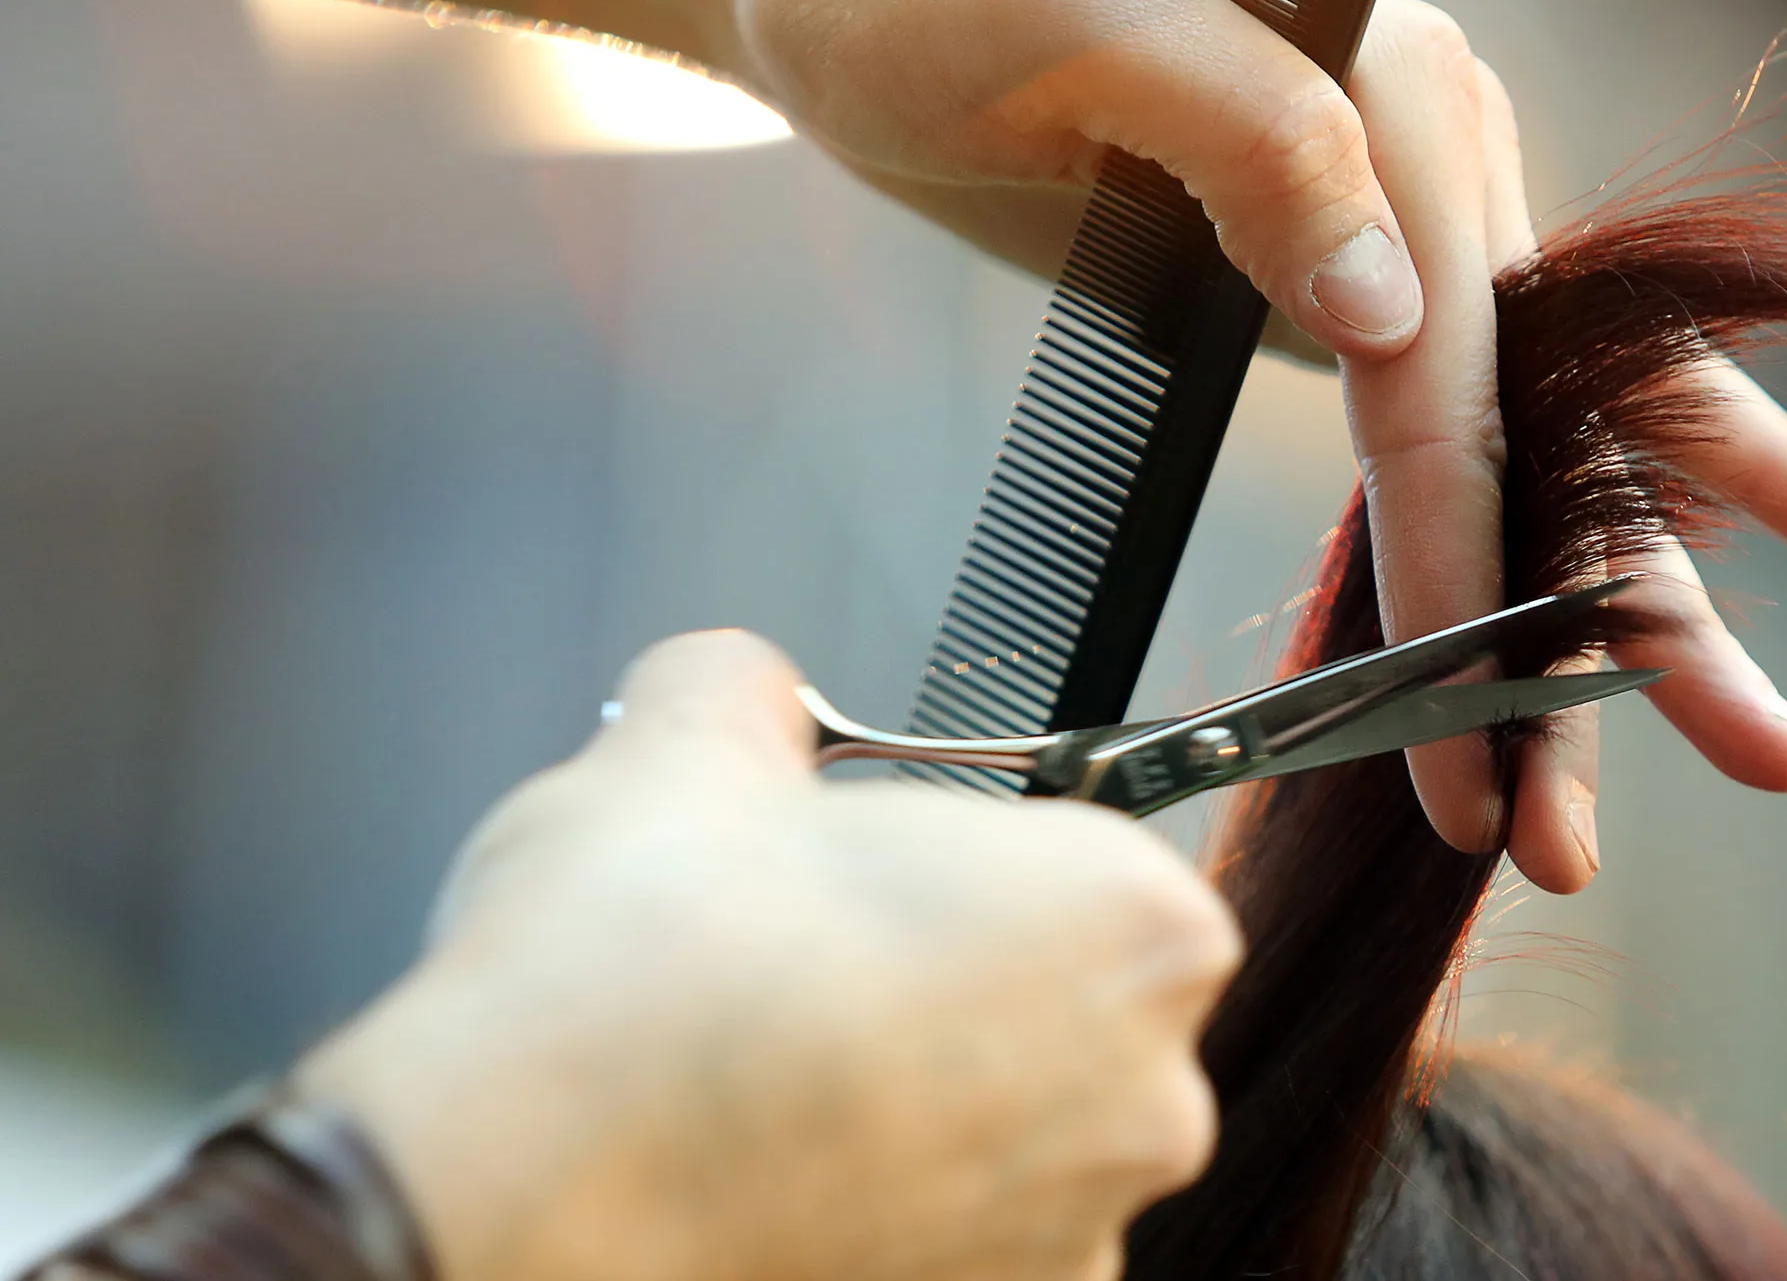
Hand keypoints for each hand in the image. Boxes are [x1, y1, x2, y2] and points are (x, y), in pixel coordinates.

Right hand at [298, 631, 1240, 1280]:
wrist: (517, 1182)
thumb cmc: (636, 984)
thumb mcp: (690, 741)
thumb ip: (755, 686)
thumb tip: (744, 689)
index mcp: (1134, 923)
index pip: (1096, 860)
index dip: (976, 856)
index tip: (895, 867)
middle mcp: (1143, 1098)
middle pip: (1071, 1003)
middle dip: (962, 977)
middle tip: (825, 959)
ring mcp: (1072, 1236)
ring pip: (1015, 1129)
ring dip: (927, 1097)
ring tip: (780, 1062)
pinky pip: (959, 1233)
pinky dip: (887, 1199)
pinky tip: (778, 1156)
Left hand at [718, 0, 1786, 884]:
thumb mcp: (1070, 19)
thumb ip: (1253, 138)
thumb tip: (1390, 314)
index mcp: (1398, 84)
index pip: (1456, 366)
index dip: (1476, 560)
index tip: (1484, 725)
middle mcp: (1427, 161)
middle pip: (1566, 414)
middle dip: (1646, 611)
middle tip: (1771, 762)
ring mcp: (1387, 230)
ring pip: (1524, 450)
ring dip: (1592, 624)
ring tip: (1617, 792)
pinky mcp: (1319, 286)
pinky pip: (1437, 442)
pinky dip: (1485, 567)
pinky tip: (1545, 659)